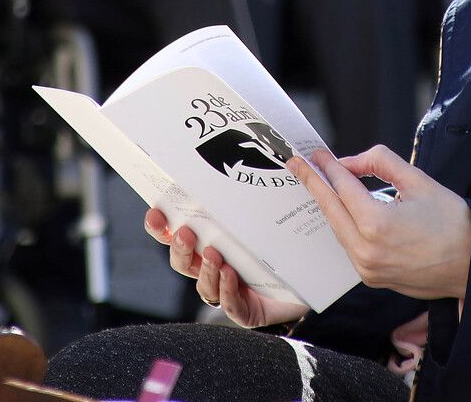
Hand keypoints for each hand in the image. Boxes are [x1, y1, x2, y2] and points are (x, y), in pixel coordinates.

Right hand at [144, 208, 309, 327]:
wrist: (315, 278)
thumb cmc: (285, 242)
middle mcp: (214, 268)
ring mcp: (227, 292)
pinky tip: (230, 275)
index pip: (175, 235)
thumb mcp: (265, 216)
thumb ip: (250, 197)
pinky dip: (226, 290)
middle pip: (182, 262)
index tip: (155, 212)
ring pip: (203, 286)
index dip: (160, 227)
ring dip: (206, 269)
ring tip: (215, 254)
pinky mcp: (246, 311)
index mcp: (212, 243)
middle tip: (186, 232)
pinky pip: (230, 304)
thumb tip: (241, 159)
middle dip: (179, 247)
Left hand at [289, 147, 470, 300]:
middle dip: (313, 183)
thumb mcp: (418, 181)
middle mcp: (366, 250)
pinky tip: (340, 210)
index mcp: (377, 224)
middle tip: (299, 164)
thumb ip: (380, 163)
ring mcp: (367, 269)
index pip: (342, 188)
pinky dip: (343, 225)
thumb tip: (351, 163)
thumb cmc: (452, 221)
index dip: (326, 167)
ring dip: (328, 205)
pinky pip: (349, 246)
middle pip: (330, 209)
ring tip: (317, 183)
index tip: (315, 154)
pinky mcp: (372, 278)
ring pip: (338, 229)